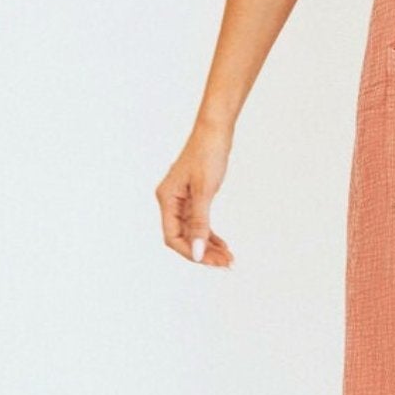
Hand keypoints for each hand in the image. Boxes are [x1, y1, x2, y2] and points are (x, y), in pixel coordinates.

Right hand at [155, 120, 234, 265]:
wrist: (215, 130)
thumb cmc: (207, 154)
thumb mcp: (205, 191)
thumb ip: (200, 223)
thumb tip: (198, 252)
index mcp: (167, 199)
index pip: (173, 237)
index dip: (191, 252)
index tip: (211, 261)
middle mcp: (170, 201)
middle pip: (183, 237)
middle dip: (204, 252)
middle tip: (227, 263)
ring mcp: (181, 199)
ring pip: (193, 231)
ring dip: (209, 246)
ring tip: (228, 257)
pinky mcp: (193, 196)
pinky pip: (199, 222)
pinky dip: (210, 234)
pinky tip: (223, 243)